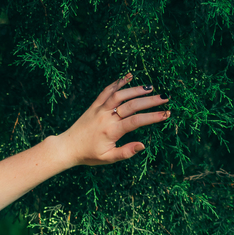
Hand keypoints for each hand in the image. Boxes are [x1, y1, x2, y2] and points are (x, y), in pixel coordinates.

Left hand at [56, 74, 170, 165]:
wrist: (67, 147)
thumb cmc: (89, 155)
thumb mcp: (108, 158)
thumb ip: (125, 152)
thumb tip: (143, 145)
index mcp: (111, 131)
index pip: (136, 121)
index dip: (152, 117)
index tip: (166, 114)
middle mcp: (105, 118)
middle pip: (131, 105)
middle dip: (150, 101)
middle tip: (165, 98)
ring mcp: (99, 109)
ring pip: (119, 95)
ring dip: (135, 89)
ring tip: (151, 87)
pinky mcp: (94, 105)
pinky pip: (106, 91)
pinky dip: (118, 83)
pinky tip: (129, 76)